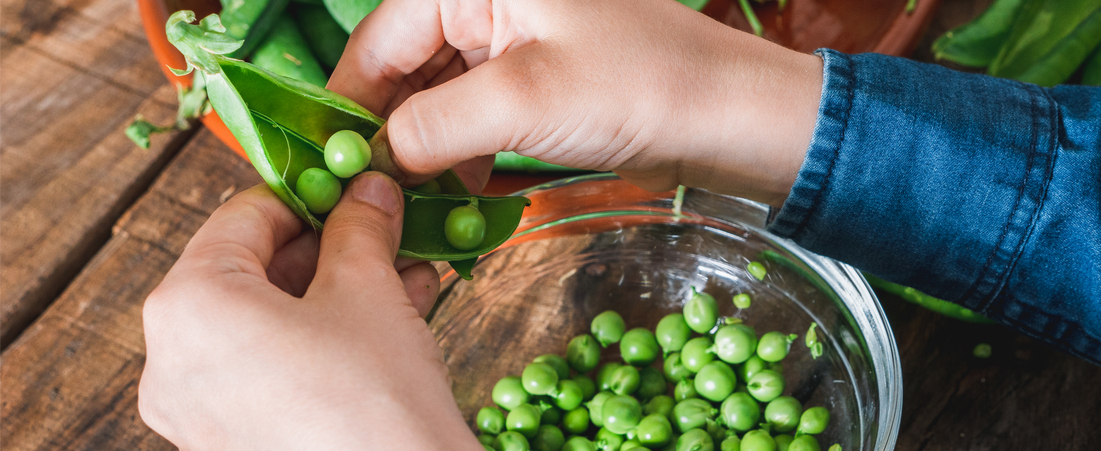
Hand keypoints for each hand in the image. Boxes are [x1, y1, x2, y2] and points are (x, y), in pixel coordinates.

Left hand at [138, 174, 477, 449]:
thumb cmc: (374, 398)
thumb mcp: (369, 289)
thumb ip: (359, 227)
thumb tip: (367, 189)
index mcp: (187, 306)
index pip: (242, 218)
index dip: (307, 192)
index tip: (351, 184)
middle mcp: (172, 361)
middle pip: (252, 272)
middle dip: (328, 247)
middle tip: (382, 228)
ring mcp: (199, 410)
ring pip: (269, 323)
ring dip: (338, 290)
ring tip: (404, 273)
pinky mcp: (230, 442)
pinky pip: (273, 368)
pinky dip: (323, 339)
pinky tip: (391, 320)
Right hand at [328, 0, 823, 205]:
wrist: (731, 114)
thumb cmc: (640, 86)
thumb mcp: (522, 101)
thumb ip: (432, 124)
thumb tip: (375, 154)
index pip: (381, 38)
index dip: (349, 103)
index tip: (324, 162)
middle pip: (407, 64)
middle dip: (390, 129)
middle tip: (368, 194)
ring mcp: (517, 35)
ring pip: (441, 92)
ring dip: (429, 147)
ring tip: (417, 203)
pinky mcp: (541, 74)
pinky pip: (479, 109)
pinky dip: (465, 149)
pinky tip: (463, 192)